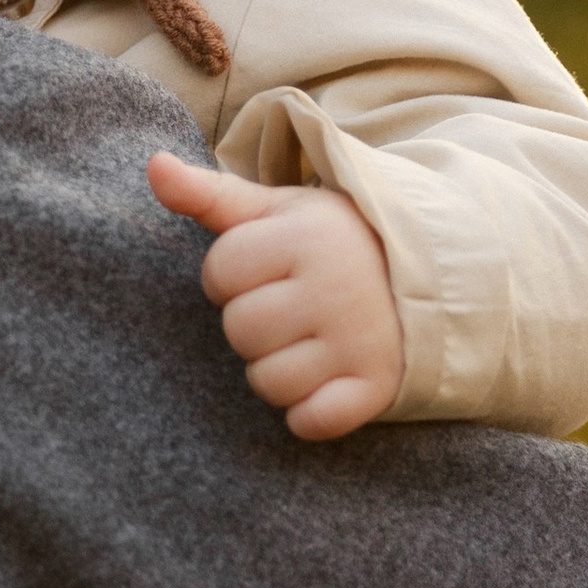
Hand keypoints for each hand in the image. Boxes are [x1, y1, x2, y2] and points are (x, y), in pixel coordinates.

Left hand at [147, 153, 406, 441]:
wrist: (432, 276)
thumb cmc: (334, 243)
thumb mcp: (278, 209)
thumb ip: (211, 194)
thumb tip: (155, 166)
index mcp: (307, 237)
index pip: (219, 273)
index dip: (234, 276)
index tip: (273, 270)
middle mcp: (336, 288)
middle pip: (239, 331)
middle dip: (255, 325)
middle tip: (295, 308)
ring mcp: (359, 341)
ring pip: (267, 382)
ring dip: (279, 370)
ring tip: (312, 341)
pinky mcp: (378, 386)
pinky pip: (311, 422)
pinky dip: (310, 413)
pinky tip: (328, 381)